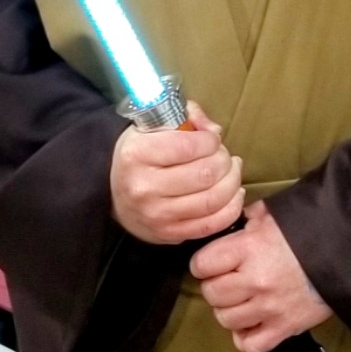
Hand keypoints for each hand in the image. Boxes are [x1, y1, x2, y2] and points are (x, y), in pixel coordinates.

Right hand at [110, 105, 243, 245]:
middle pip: (205, 174)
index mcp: (136, 155)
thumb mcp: (151, 128)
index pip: (187, 146)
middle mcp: (144, 187)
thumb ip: (186, 117)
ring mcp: (157, 215)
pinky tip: (234, 192)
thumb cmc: (140, 157)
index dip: (210, 140)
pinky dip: (232, 207)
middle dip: (224, 160)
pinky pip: (212, 224)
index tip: (212, 139)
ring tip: (232, 170)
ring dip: (232, 181)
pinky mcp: (170, 234)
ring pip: (213, 200)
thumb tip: (214, 130)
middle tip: (223, 155)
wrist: (116, 197)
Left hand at [189, 202, 332, 351]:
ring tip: (242, 299)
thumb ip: (246, 218)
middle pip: (211, 293)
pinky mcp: (284, 327)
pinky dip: (245, 336)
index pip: (201, 264)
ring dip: (229, 310)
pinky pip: (250, 344)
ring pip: (226, 319)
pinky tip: (251, 321)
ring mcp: (269, 308)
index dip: (204, 262)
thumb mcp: (273, 214)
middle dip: (216, 285)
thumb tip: (228, 222)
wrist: (348, 253)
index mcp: (248, 248)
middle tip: (229, 279)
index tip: (213, 262)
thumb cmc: (310, 230)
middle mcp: (255, 280)